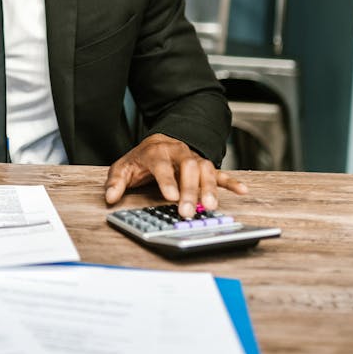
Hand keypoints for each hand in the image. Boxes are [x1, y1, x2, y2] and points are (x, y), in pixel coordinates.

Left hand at [103, 133, 247, 217]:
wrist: (160, 142)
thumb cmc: (142, 159)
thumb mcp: (123, 168)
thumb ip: (116, 183)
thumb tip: (110, 198)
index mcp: (157, 152)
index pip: (162, 165)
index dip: (167, 181)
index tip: (170, 197)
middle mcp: (178, 153)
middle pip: (188, 168)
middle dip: (189, 189)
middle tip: (188, 210)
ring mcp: (194, 159)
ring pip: (206, 169)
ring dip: (209, 188)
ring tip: (211, 206)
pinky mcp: (205, 167)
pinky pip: (220, 173)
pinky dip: (231, 181)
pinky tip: (242, 190)